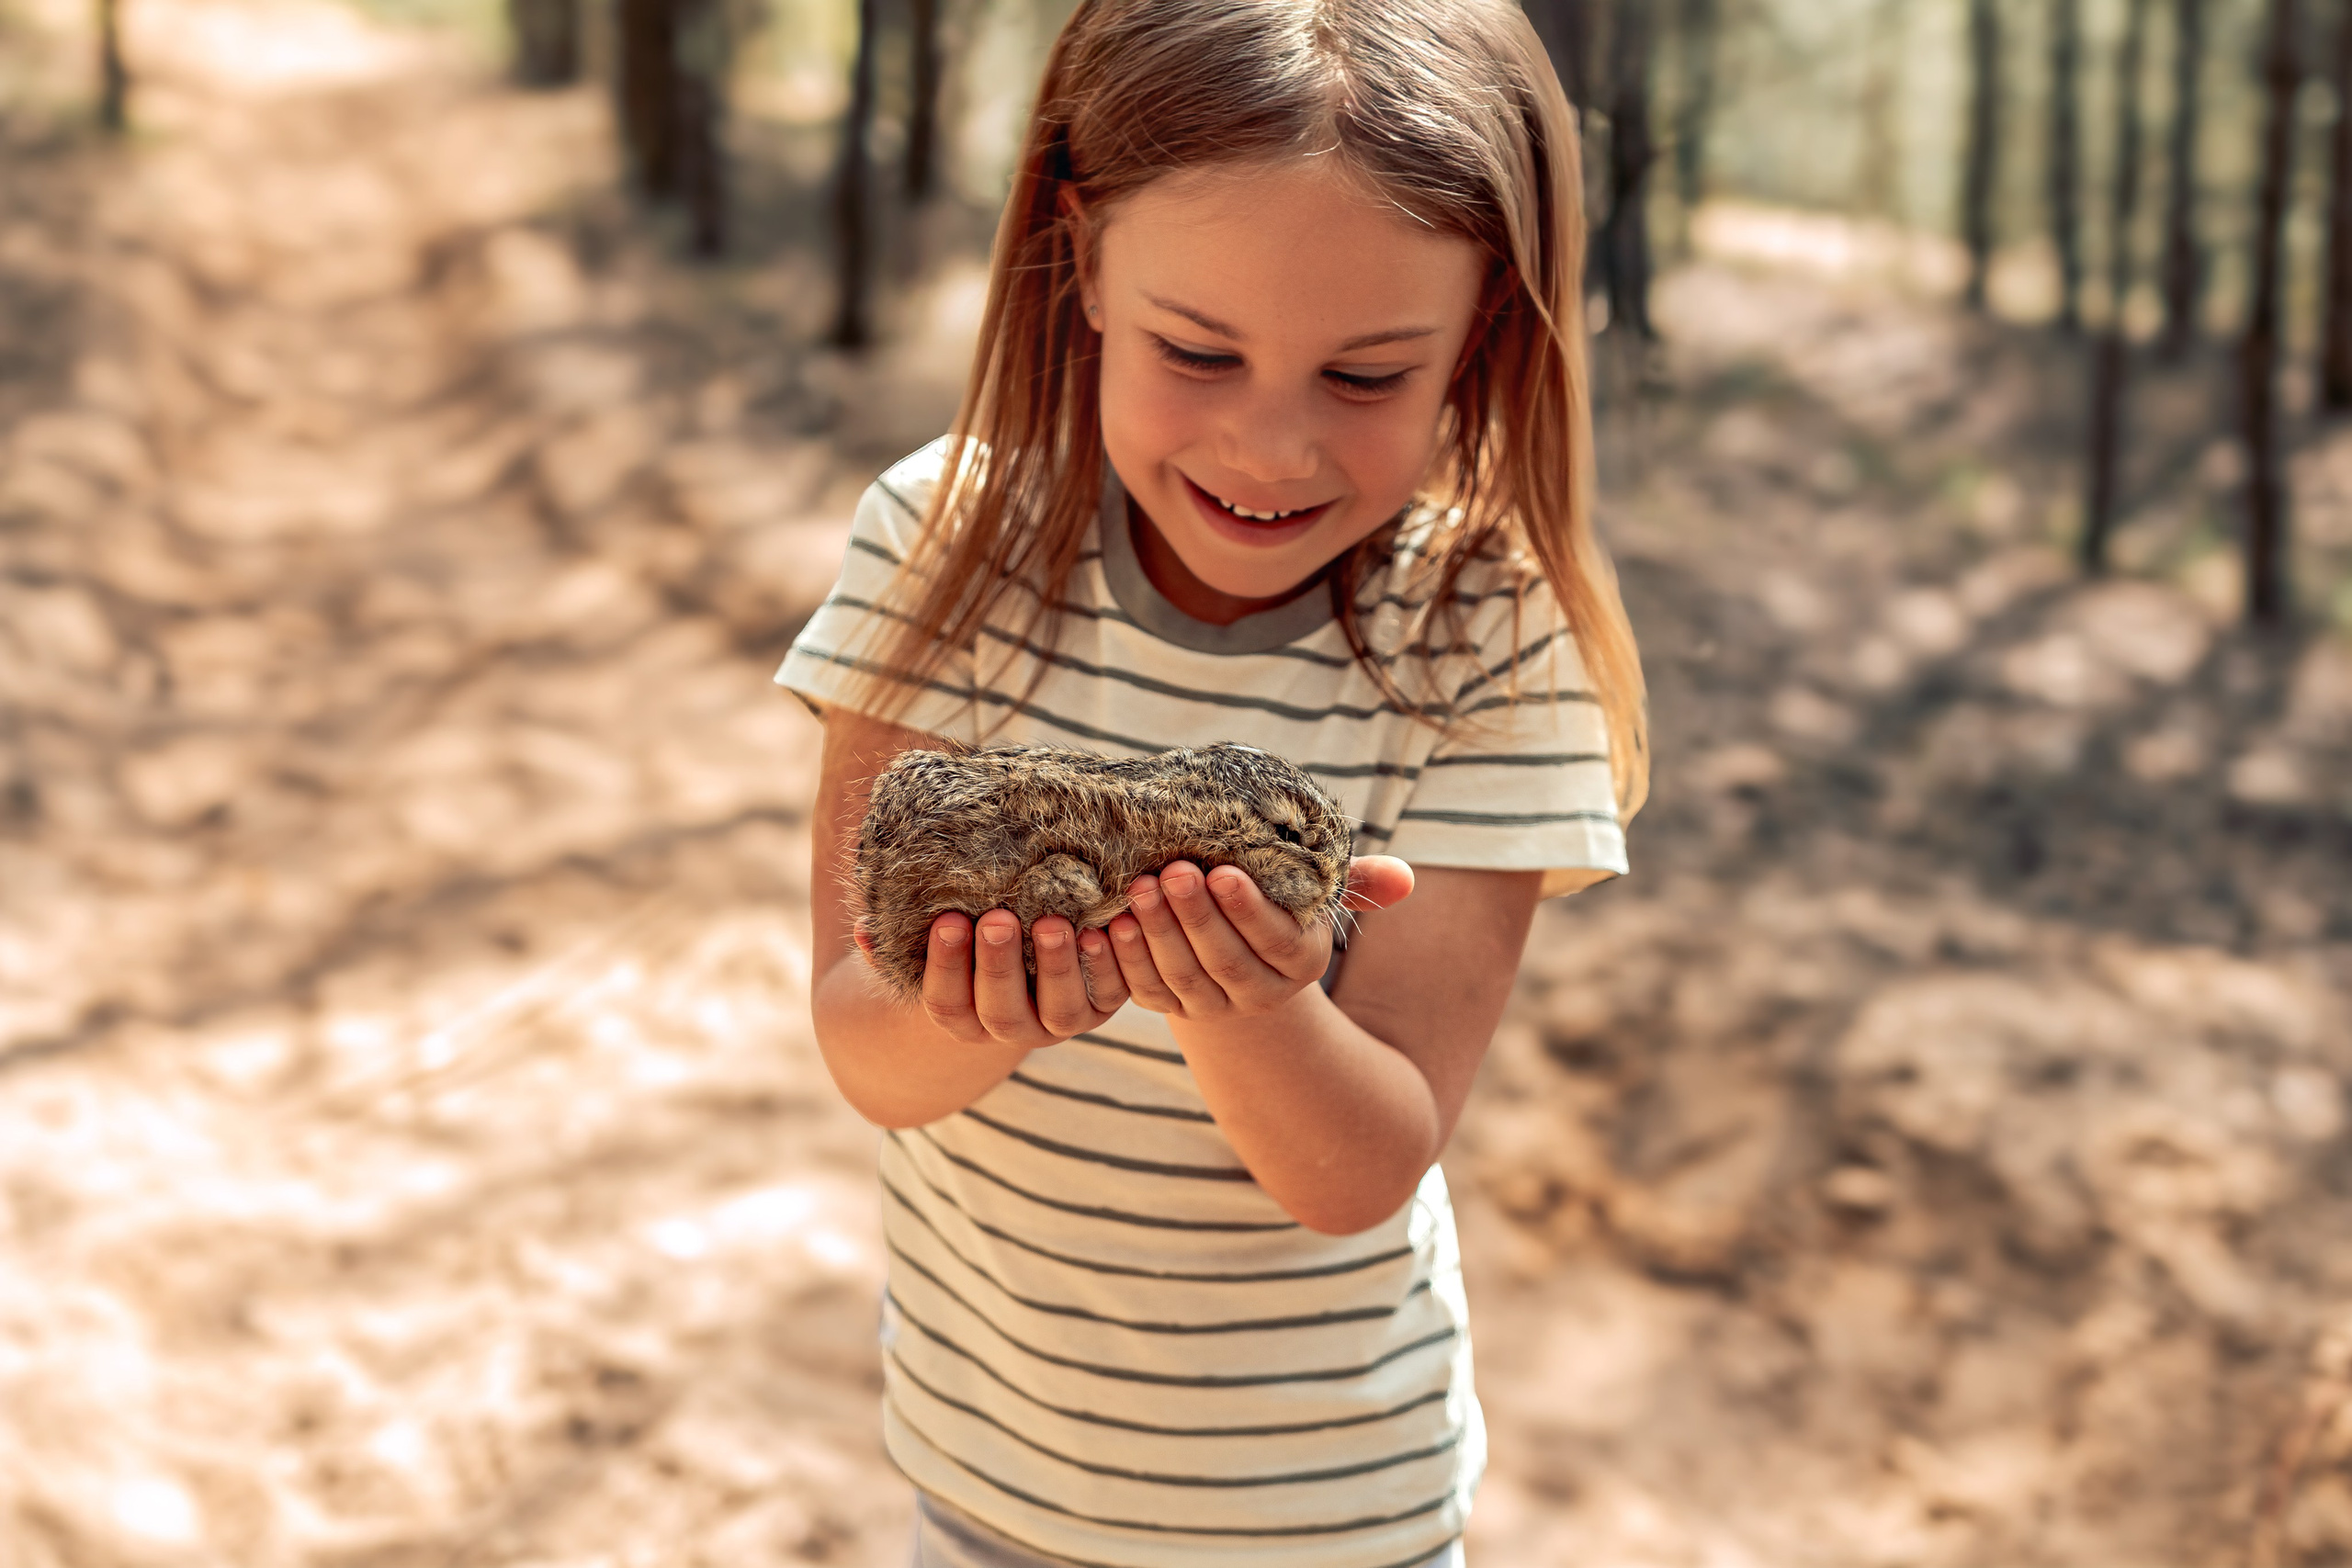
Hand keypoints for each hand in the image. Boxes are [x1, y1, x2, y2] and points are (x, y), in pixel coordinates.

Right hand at [863, 909, 1132, 1049]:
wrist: (1034, 946)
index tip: (947, 919)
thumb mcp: (938, 939)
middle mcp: (1013, 1028)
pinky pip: (1113, 992)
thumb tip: (865, 929)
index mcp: (966, 1018)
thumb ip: (900, 939)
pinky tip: (1101, 929)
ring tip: (1051, 924)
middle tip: (997, 919)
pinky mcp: (1106, 1001)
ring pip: (1060, 1011)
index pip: (947, 1005)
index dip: (945, 967)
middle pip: (1002, 1012)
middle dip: (998, 967)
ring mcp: (1061, 1020)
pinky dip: (1109, 963)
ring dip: (1056, 968)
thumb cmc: (970, 937)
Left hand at [1104, 856, 1413, 1022]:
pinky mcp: (1172, 1006)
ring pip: (1185, 977)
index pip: (1276, 939)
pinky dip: (1128, 961)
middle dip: (1197, 917)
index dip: (1249, 910)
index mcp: (1301, 959)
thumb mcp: (1318, 892)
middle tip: (1172, 871)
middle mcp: (1260, 991)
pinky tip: (1112, 927)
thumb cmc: (1283, 901)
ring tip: (1139, 888)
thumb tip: (1406, 879)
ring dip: (1159, 934)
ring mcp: (1214, 1005)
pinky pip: (1148, 992)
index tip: (1223, 872)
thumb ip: (1358, 883)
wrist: (1244, 953)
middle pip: (1226, 960)